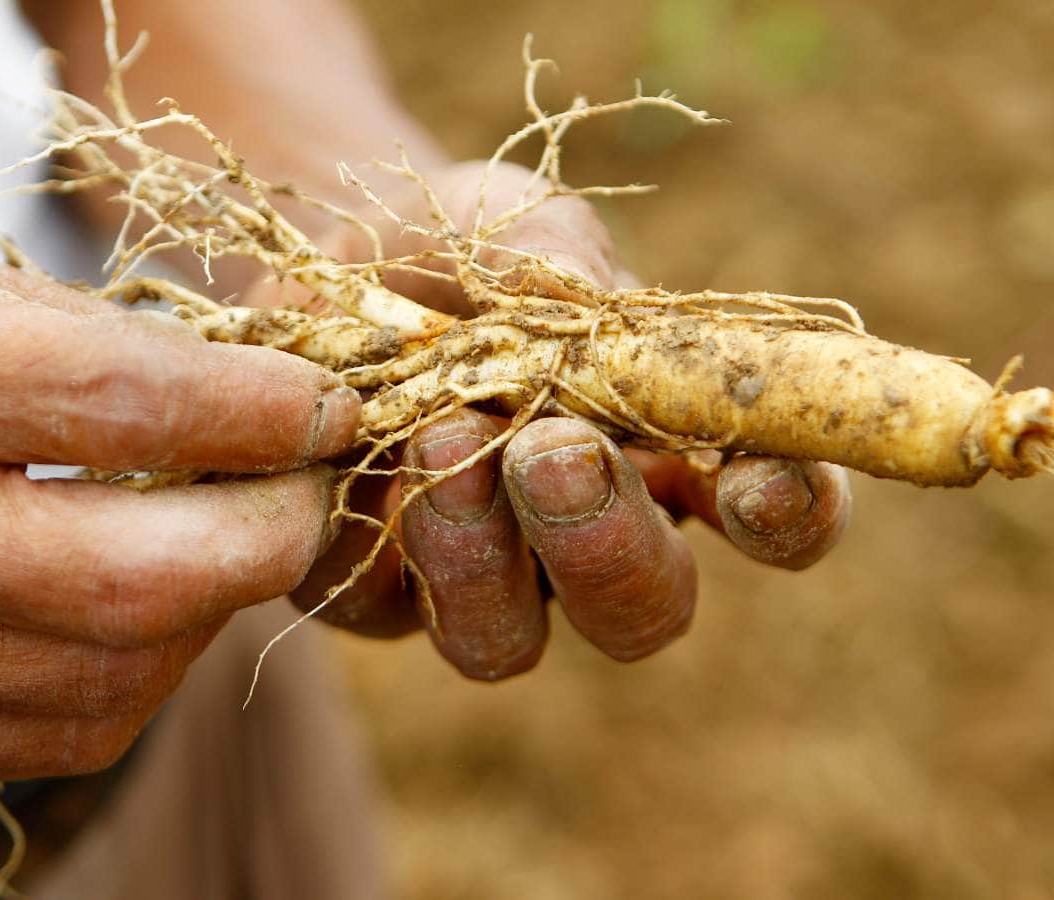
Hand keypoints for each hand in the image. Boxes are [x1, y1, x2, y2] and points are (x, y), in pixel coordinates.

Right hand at [0, 244, 358, 782]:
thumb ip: (91, 337)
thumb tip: (248, 393)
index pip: (130, 401)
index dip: (264, 407)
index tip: (331, 404)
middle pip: (153, 572)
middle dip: (275, 527)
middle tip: (308, 482)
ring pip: (135, 664)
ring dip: (224, 594)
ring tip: (234, 529)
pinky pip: (89, 720)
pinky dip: (159, 655)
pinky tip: (158, 595)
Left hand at [260, 161, 850, 678]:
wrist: (323, 274)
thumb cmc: (455, 248)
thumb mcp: (507, 223)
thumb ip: (556, 259)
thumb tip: (585, 300)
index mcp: (665, 456)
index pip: (762, 514)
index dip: (787, 514)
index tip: (761, 476)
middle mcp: (586, 540)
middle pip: (642, 608)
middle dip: (610, 542)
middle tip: (557, 453)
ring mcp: (482, 580)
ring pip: (508, 639)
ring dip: (485, 556)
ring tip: (439, 441)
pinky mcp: (377, 594)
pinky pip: (387, 608)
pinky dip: (382, 541)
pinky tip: (360, 465)